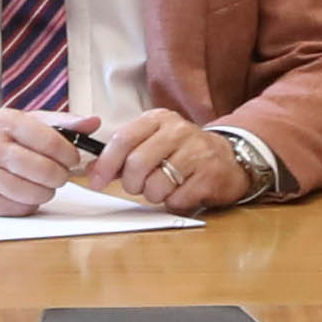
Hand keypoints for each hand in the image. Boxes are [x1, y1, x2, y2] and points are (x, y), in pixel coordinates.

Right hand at [0, 110, 99, 217]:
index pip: (51, 141)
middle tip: (59, 174)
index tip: (72, 159)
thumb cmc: (0, 138)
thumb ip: (62, 123)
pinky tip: (23, 191)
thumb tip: (94, 123)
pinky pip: (20, 208)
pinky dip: (29, 203)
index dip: (69, 154)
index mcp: (5, 122)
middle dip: (60, 176)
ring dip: (47, 191)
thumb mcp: (27, 122)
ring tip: (41, 182)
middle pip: (45, 171)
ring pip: (35, 193)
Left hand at [84, 109, 245, 211]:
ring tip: (164, 187)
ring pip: (155, 185)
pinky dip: (173, 202)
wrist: (229, 159)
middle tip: (139, 185)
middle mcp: (177, 131)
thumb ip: (123, 155)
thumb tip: (92, 170)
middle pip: (136, 164)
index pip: (123, 139)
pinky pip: (176, 199)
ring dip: (153, 195)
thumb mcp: (153, 143)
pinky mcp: (209, 175)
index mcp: (158, 119)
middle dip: (132, 183)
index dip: (105, 163)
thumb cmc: (183, 153)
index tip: (96, 181)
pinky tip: (182, 191)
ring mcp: (196, 152)